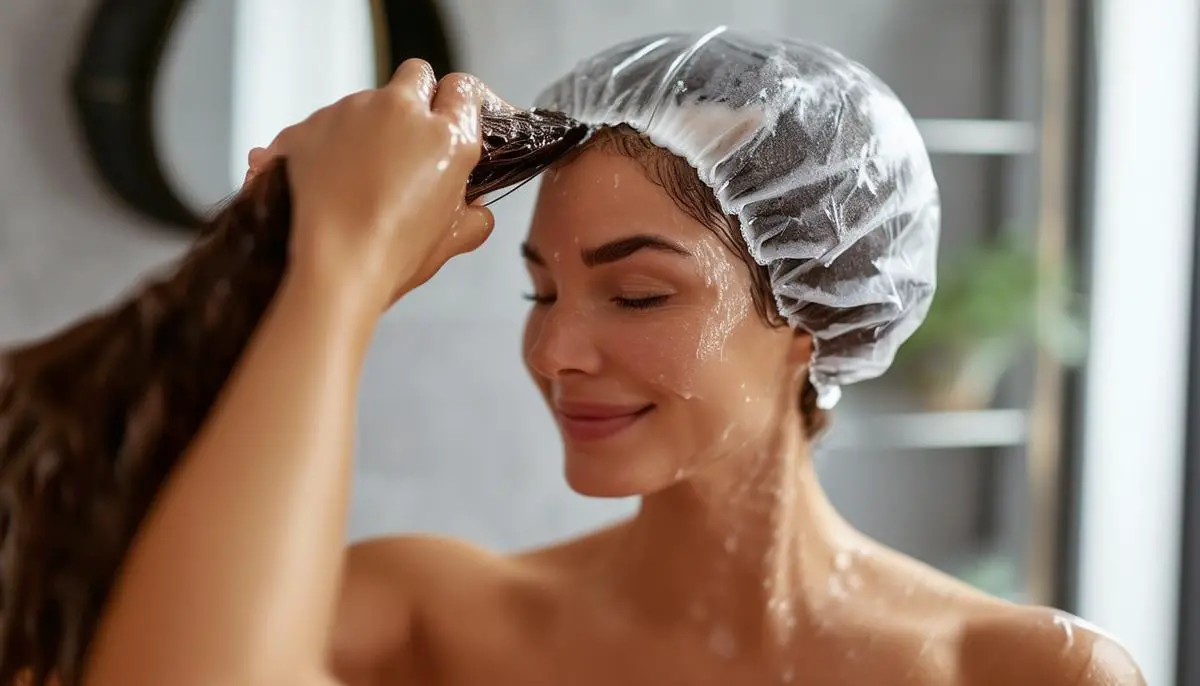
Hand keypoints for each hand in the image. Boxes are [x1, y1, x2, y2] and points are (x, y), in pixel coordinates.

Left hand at [250, 59, 495, 317]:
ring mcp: (348, 112)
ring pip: (366, 102)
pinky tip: (329, 184)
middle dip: (416, 101)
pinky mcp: (307, 125)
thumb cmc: (390, 256)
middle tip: (410, 145)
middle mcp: (398, 111)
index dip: (459, 105)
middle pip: (416, 76)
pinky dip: (329, 146)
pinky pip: (325, 125)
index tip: (454, 121)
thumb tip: (473, 208)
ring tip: (361, 180)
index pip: (464, 89)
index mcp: (445, 136)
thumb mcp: (451, 242)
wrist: (327, 269)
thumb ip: (473, 216)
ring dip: (369, 128)